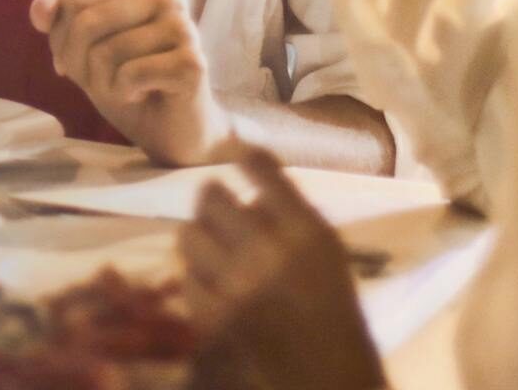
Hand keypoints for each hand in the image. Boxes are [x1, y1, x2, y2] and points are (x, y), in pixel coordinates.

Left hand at [29, 0, 232, 165]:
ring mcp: (184, 28)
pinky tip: (144, 95)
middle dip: (80, 63)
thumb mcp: (87, 53)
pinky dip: (124, 93)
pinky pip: (129, 74)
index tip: (77, 65)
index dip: (62, 41)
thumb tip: (38, 8)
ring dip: (104, 83)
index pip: (74, 0)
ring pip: (107, 51)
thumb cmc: (133, 86)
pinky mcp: (191, 63)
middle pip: (88, 23)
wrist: (175, 132)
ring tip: (127, 90)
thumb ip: (62, 24)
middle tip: (102, 84)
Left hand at [180, 148, 384, 389]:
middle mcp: (267, 250)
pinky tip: (211, 283)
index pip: (263, 169)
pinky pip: (186, 280)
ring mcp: (235, 286)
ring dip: (197, 234)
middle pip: (212, 196)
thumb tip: (246, 187)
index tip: (235, 150)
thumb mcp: (326, 250)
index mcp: (304, 229)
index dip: (244, 154)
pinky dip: (196, 277)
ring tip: (209, 242)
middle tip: (214, 201)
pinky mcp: (213, 317)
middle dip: (211, 196)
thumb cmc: (332, 307)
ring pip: (188, 234)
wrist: (330, 373)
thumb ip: (290, 214)